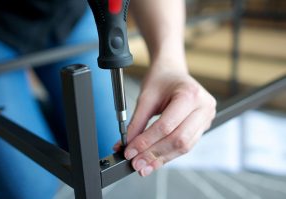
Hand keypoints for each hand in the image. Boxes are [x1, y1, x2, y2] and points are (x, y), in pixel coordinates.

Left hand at [114, 60, 215, 176]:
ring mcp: (207, 117)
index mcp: (190, 94)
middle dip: (154, 154)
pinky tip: (155, 159)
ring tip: (144, 166)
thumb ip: (137, 123)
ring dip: (162, 158)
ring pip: (184, 146)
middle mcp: (203, 107)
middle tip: (137, 164)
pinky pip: (186, 145)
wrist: (172, 71)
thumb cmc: (161, 80)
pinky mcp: (204, 126)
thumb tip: (127, 145)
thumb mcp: (146, 98)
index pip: (166, 126)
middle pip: (178, 140)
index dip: (146, 142)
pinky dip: (169, 154)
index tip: (130, 151)